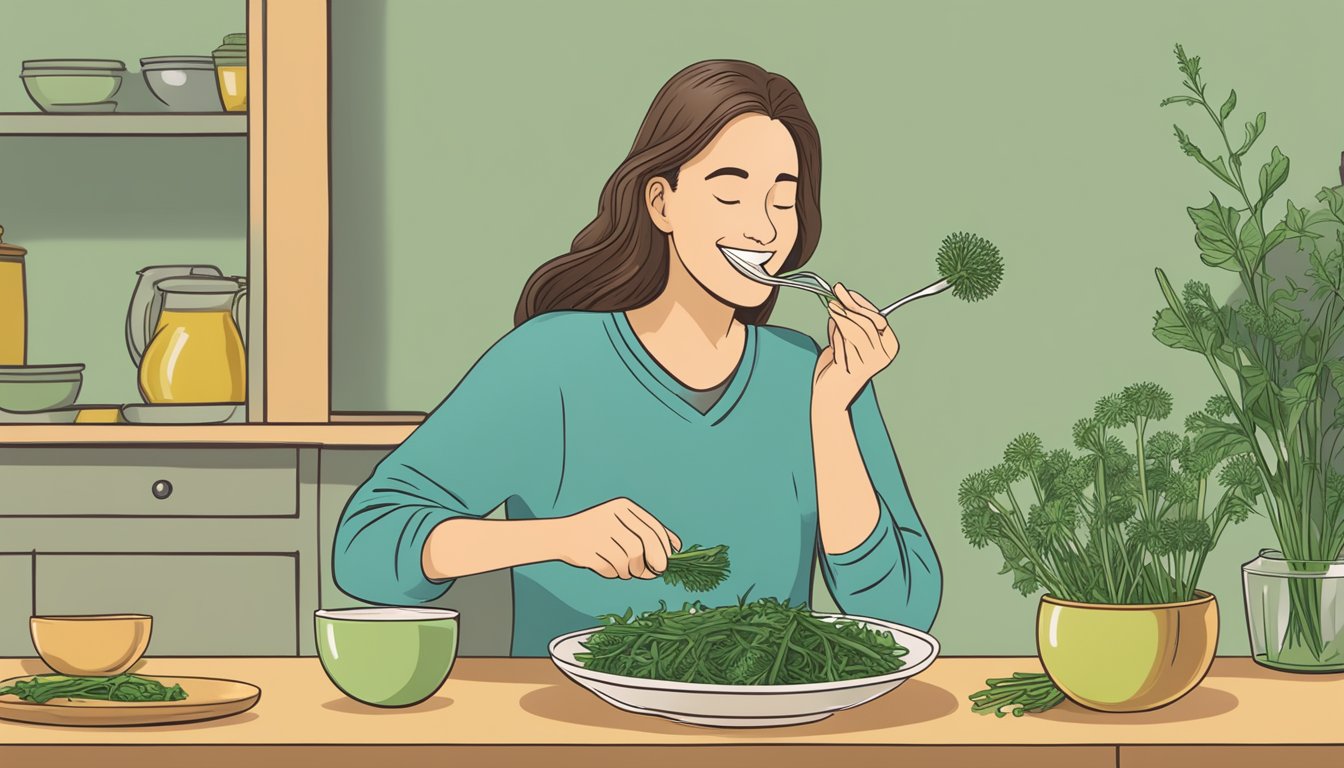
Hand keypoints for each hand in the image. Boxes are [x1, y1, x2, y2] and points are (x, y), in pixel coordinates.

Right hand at [552, 497, 682, 579]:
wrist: (562, 535)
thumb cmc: (600, 531)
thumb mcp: (625, 524)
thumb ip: (650, 532)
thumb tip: (678, 546)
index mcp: (623, 507)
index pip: (653, 529)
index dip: (664, 549)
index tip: (667, 562)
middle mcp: (611, 517)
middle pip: (643, 546)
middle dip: (654, 562)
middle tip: (656, 572)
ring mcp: (597, 533)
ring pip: (629, 560)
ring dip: (632, 570)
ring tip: (625, 568)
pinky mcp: (587, 550)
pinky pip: (611, 569)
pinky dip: (614, 573)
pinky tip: (608, 567)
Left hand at [812, 282, 899, 411]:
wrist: (831, 395)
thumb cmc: (841, 365)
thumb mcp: (851, 339)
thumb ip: (852, 322)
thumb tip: (844, 299)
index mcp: (890, 346)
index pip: (879, 319)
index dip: (861, 304)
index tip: (847, 293)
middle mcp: (883, 356)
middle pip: (867, 323)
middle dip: (849, 306)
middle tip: (835, 294)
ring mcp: (870, 363)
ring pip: (854, 330)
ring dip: (840, 316)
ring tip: (830, 307)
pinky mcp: (854, 368)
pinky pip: (843, 342)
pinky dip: (835, 334)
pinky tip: (831, 329)